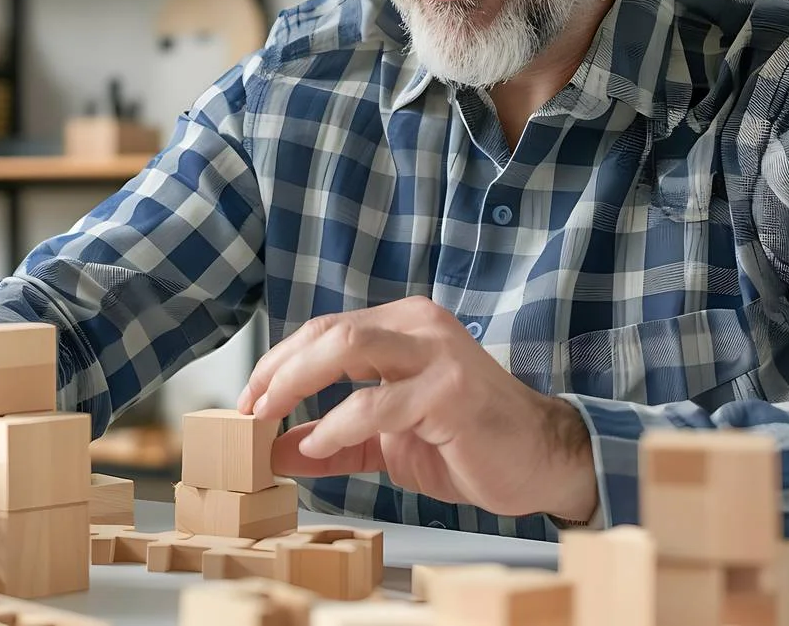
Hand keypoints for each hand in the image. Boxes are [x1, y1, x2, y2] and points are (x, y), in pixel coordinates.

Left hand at [237, 296, 597, 520]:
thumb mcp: (386, 441)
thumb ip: (334, 440)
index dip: (280, 363)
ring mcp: (437, 354)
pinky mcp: (451, 391)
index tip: (249, 400)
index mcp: (404, 326)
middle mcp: (419, 326)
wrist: (540, 461)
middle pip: (328, 332)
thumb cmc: (467, 442)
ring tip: (269, 419)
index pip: (325, 331)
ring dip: (297, 382)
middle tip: (250, 408)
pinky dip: (337, 425)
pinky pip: (378, 402)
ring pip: (348, 347)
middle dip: (278, 370)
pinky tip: (319, 445)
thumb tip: (275, 449)